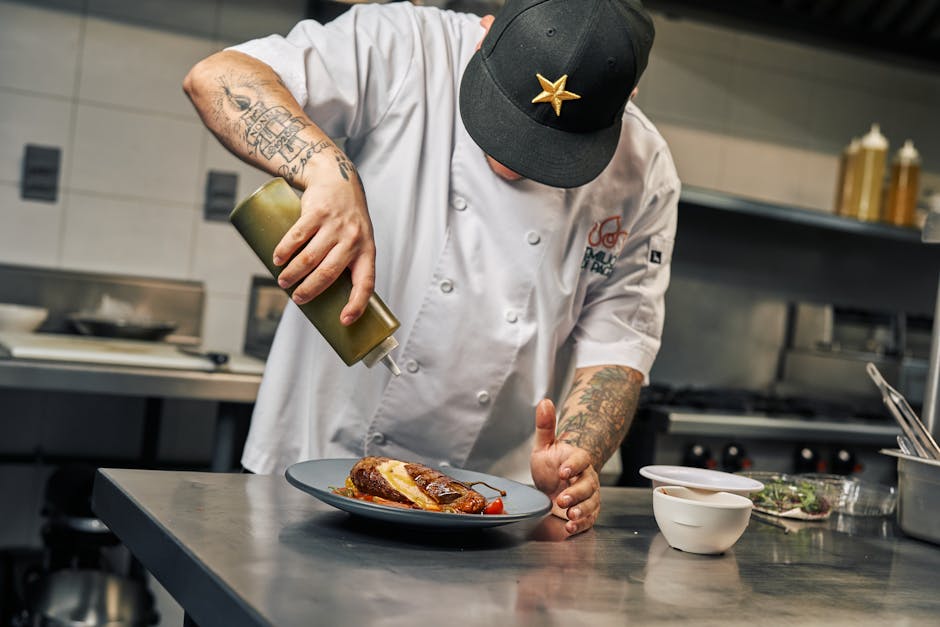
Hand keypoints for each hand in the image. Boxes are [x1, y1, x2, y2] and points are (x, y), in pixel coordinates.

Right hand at [272, 148, 375, 324]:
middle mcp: (353, 239)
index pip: (366, 283)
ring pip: (310, 257)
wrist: (338, 179)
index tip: (344, 320)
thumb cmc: (346, 219)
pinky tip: (277, 259)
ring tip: (284, 282)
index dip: (357, 304)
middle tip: (298, 299)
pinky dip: (284, 250)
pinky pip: (298, 236)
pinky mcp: (317, 212)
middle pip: (329, 272)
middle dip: (310, 290)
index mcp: (367, 251)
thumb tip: (322, 295)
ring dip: (293, 274)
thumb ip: (345, 263)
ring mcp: (335, 225)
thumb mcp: (357, 239)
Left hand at [530, 398, 600, 535]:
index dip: (574, 465)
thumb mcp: (544, 446)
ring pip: (591, 503)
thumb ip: (545, 426)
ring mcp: (588, 496)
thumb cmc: (549, 466)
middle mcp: (586, 478)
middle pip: (588, 485)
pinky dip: (581, 524)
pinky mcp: (586, 512)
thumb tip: (544, 402)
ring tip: (568, 515)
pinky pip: (589, 518)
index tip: (563, 471)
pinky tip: (570, 526)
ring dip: (581, 510)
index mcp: (577, 460)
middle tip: (561, 499)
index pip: (581, 459)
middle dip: (576, 493)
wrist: (553, 485)